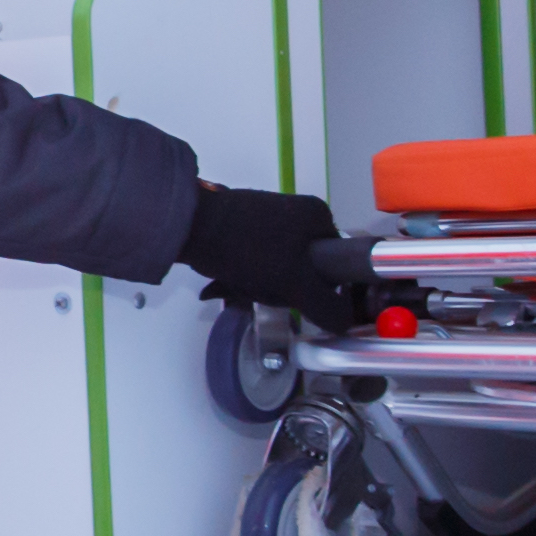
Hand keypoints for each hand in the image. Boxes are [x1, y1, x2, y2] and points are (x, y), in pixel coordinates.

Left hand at [181, 185, 363, 323]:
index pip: (335, 263)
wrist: (189, 225)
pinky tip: (226, 281)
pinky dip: (243, 278)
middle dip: (281, 289)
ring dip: (258, 287)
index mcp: (318, 215)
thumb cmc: (248, 247)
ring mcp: (270, 220)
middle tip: (261, 292)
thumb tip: (346, 323)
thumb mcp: (293, 279)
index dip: (318, 287)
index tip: (297, 296)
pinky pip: (256, 264)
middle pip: (304, 270)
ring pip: (277, 271)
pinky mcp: (246, 229)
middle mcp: (298, 213)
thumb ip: (323, 303)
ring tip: (237, 284)